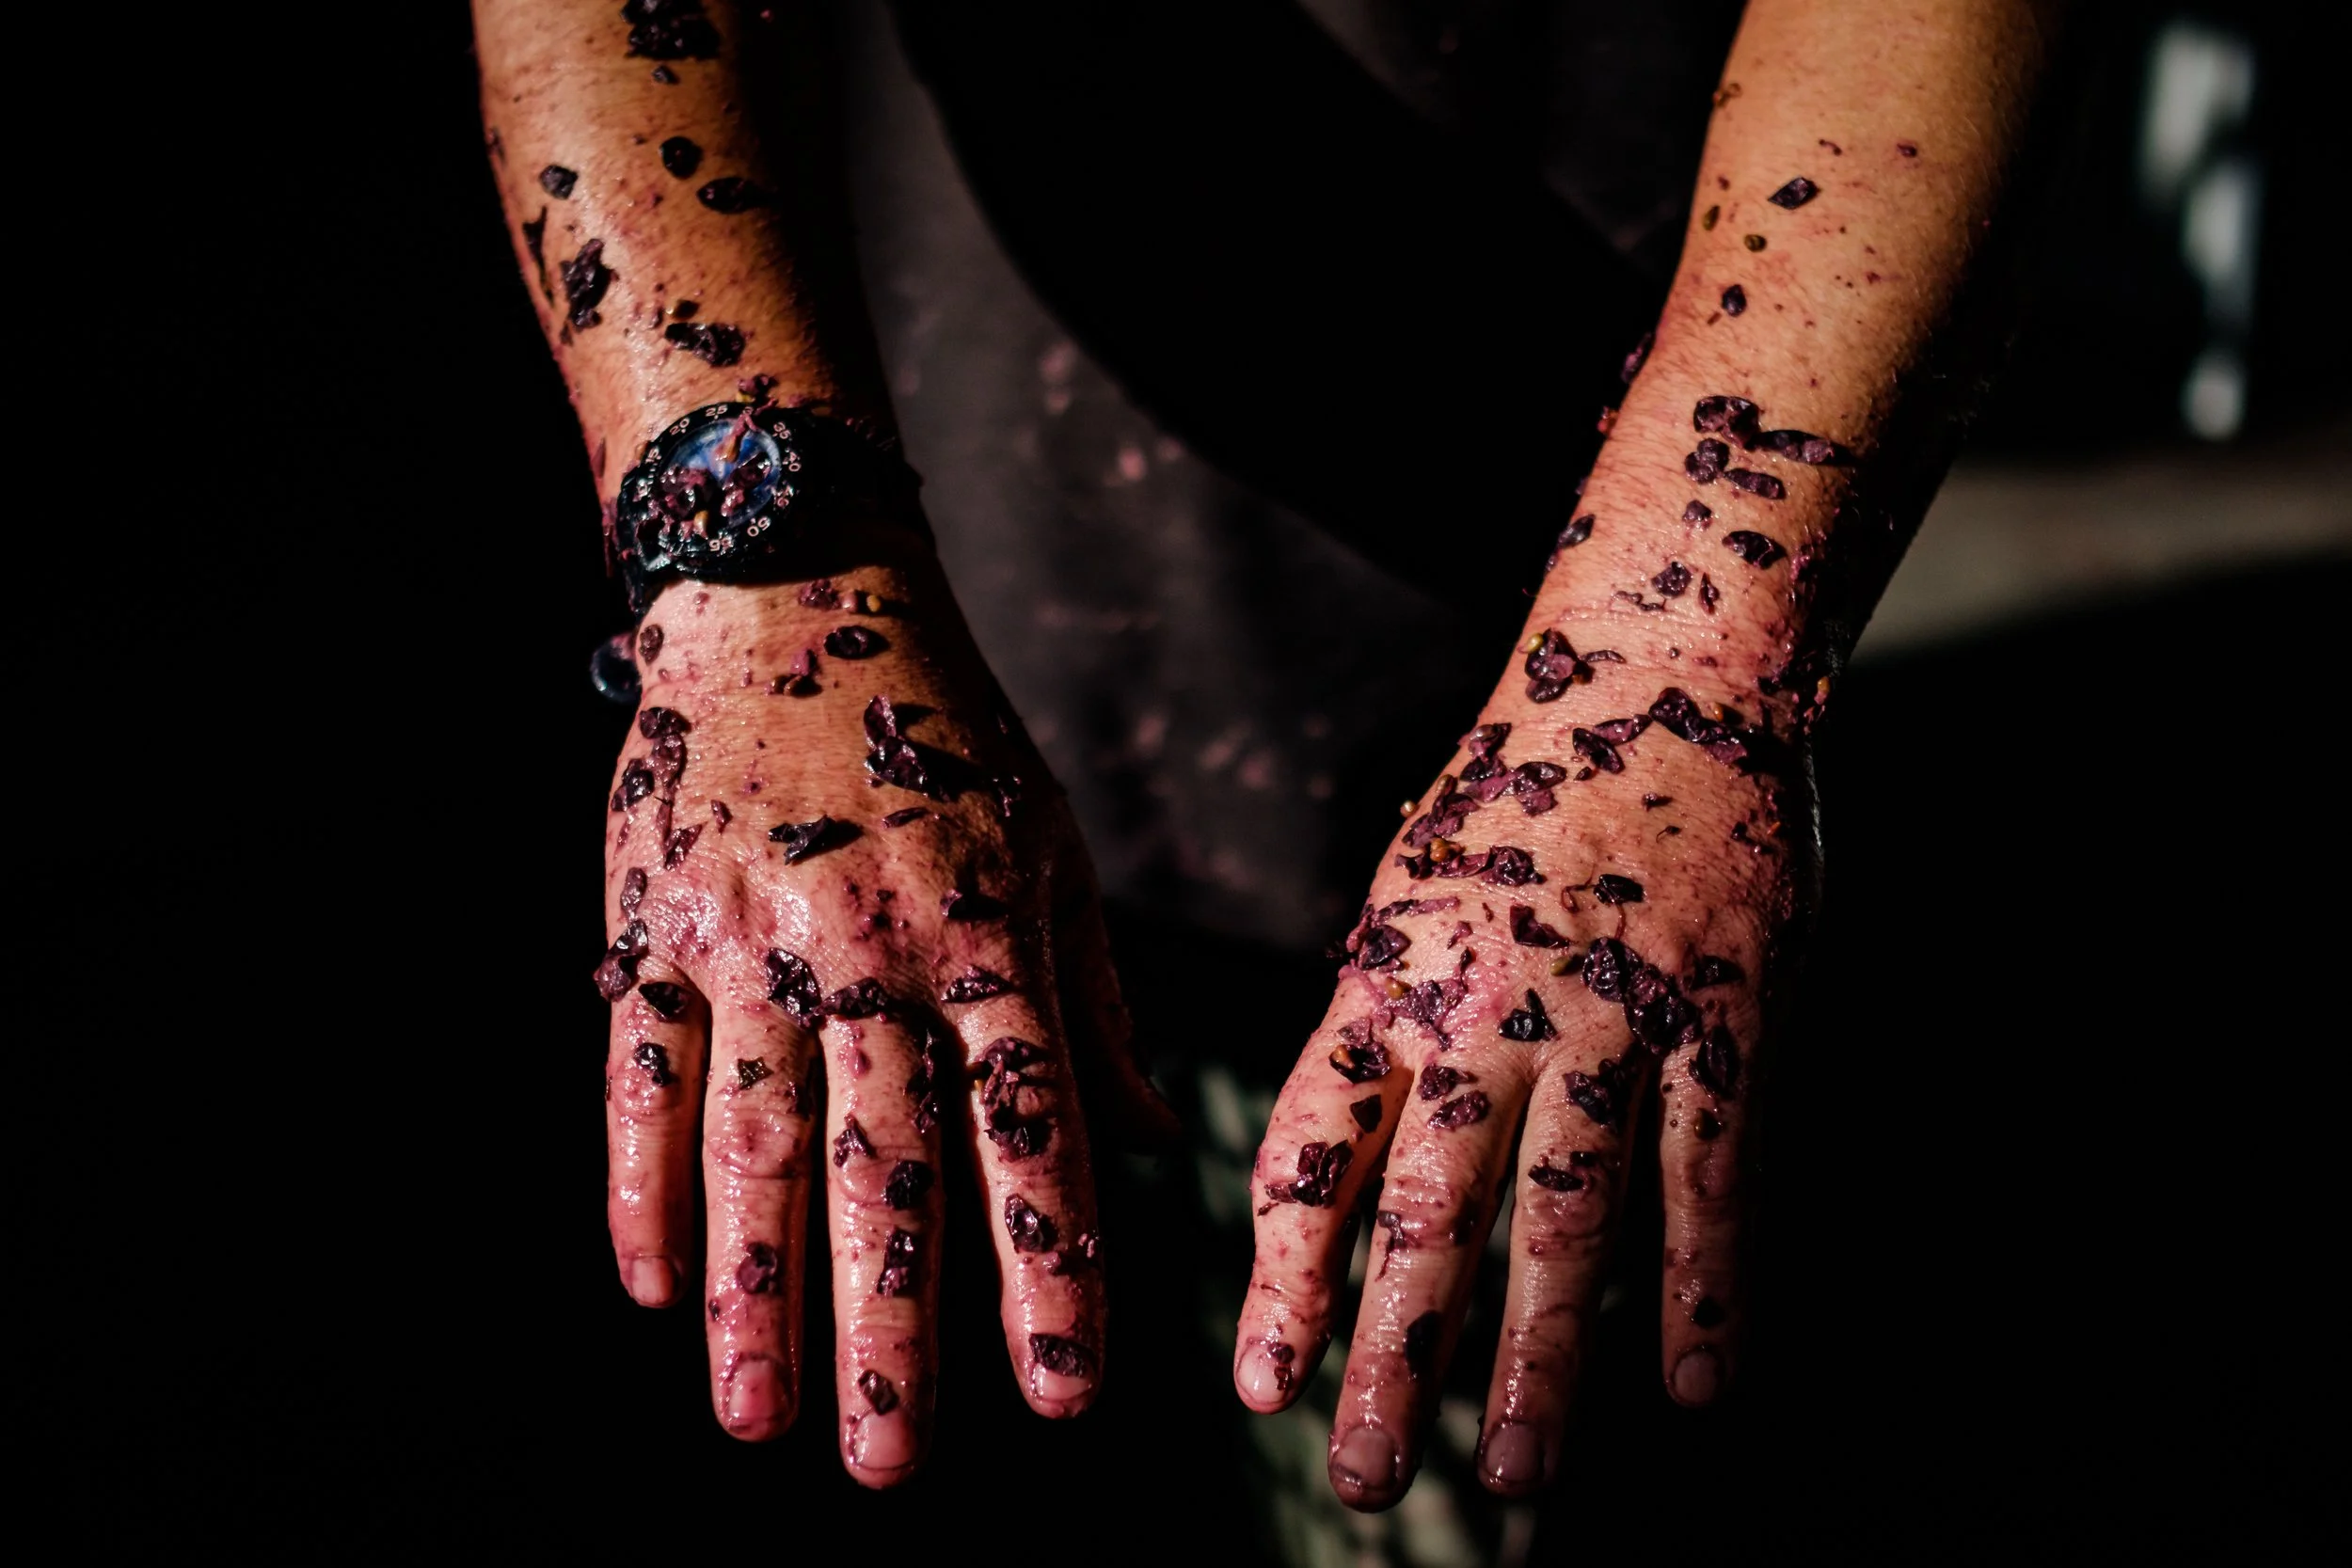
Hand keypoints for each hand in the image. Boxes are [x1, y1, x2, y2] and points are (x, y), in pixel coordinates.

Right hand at [595, 546, 1171, 1484]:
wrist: (789, 589)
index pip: (1032, 1127)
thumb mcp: (1049, 847)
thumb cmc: (943, 733)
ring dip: (757, 1290)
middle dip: (892, 1325)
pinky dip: (639, 1184)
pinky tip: (652, 1288)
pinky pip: (640, 1072)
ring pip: (756, 1140)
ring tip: (757, 1422)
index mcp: (987, 930)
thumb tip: (1151, 1148)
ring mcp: (751, 938)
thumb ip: (1091, 1001)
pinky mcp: (651, 923)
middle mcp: (872, 946)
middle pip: (889, 1163)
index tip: (1066, 1394)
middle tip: (889, 1467)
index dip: (1050, 1263)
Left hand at [1232, 641, 1810, 1507]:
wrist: (1662, 666)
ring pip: (1565, 1220)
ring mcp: (1610, 1020)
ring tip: (1514, 1472)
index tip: (1261, 1390)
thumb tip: (1341, 1178)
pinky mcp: (1726, 1022)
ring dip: (1539, 1359)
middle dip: (1390, 1362)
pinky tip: (1694, 1389)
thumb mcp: (1413, 897)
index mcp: (1388, 976)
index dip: (1284, 1282)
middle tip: (1361, 1480)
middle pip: (1424, 1216)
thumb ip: (1383, 1031)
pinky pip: (1711, 1179)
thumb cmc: (1522, 793)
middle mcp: (1484, 1010)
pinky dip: (1706, 1290)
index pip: (1312, 1156)